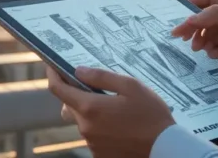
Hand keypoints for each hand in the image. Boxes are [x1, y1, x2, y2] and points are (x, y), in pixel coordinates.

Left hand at [47, 65, 174, 156]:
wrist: (164, 149)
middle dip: (77, 94)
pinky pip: (93, 136)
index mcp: (90, 107)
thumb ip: (101, 77)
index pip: (58, 89)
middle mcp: (85, 127)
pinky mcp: (99, 154)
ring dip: (92, 113)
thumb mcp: (131, 86)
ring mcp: (92, 143)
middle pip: (70, 106)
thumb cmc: (151, 115)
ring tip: (117, 110)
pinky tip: (120, 126)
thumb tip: (78, 71)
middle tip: (96, 88)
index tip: (53, 67)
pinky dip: (101, 128)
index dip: (53, 75)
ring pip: (83, 121)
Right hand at [171, 0, 217, 88]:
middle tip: (181, 36)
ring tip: (199, 48)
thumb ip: (216, 15)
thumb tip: (191, 18)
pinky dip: (211, 52)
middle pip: (205, 19)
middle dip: (193, 26)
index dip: (194, 4)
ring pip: (207, 35)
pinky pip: (213, 49)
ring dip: (201, 40)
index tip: (180, 14)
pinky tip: (216, 55)